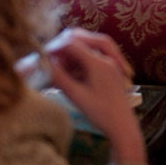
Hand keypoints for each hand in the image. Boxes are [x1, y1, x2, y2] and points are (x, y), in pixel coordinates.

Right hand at [45, 29, 145, 163]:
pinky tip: (72, 72)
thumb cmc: (100, 112)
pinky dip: (82, 60)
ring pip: (92, 47)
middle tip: (53, 55)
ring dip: (75, 52)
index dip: (57, 46)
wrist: (122, 125)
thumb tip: (44, 63)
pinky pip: (96, 57)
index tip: (43, 54)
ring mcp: (110, 64)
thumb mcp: (76, 95)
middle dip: (68, 44)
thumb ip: (60, 77)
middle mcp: (107, 59)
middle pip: (87, 39)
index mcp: (99, 63)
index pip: (74, 44)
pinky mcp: (110, 71)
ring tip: (61, 65)